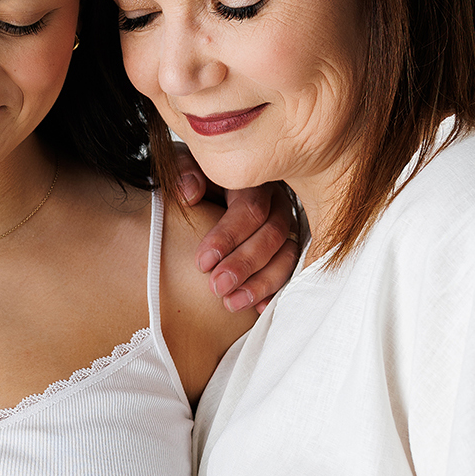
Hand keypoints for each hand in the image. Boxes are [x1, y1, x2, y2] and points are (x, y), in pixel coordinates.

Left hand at [176, 165, 298, 312]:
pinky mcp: (285, 251)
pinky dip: (274, 292)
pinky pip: (289, 274)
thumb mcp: (188, 166)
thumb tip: (189, 193)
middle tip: (217, 287)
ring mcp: (286, 230)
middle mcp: (277, 206)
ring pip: (286, 257)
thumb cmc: (197, 177)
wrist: (207, 186)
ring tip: (231, 303)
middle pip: (272, 236)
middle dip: (244, 264)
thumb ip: (185, 172)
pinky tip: (258, 309)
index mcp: (255, 182)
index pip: (250, 209)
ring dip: (260, 284)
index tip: (202, 262)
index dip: (228, 237)